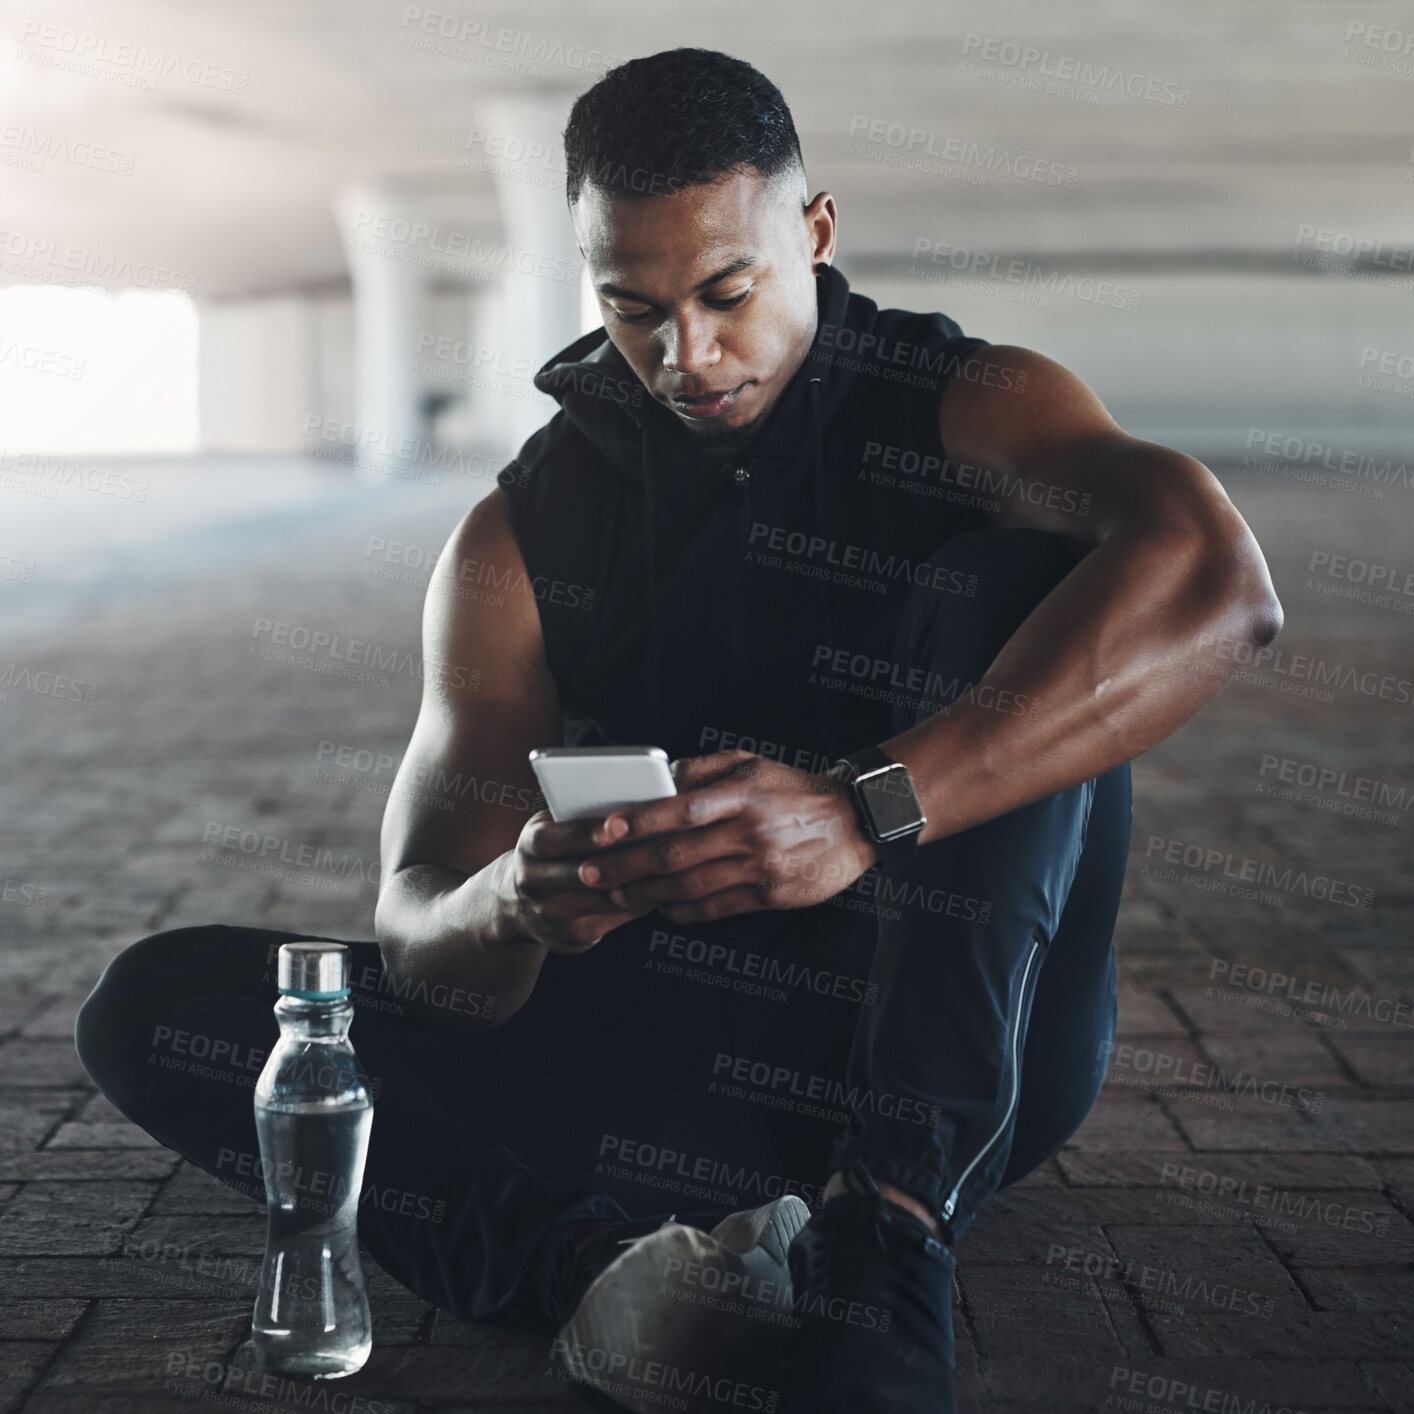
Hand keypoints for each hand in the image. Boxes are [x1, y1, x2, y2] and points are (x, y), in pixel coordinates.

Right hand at [503, 809, 656, 955]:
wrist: (518, 903)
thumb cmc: (552, 851)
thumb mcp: (553, 827)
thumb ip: (582, 815)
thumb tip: (635, 801)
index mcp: (530, 846)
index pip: (551, 839)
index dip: (581, 834)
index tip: (612, 829)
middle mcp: (533, 882)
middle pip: (580, 875)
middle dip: (621, 863)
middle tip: (657, 850)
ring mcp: (551, 914)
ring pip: (604, 900)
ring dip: (640, 883)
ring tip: (671, 866)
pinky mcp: (572, 937)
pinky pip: (615, 919)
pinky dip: (641, 902)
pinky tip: (663, 888)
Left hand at [573, 750, 878, 924]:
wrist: (854, 821)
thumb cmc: (794, 789)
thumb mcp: (752, 763)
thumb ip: (704, 769)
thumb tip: (660, 779)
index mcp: (742, 793)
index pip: (680, 809)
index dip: (638, 821)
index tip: (603, 831)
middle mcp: (750, 831)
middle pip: (675, 854)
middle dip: (626, 866)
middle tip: (590, 873)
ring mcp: (761, 866)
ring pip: (690, 886)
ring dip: (645, 894)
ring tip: (615, 895)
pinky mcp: (771, 895)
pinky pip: (716, 908)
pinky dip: (682, 910)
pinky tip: (659, 908)